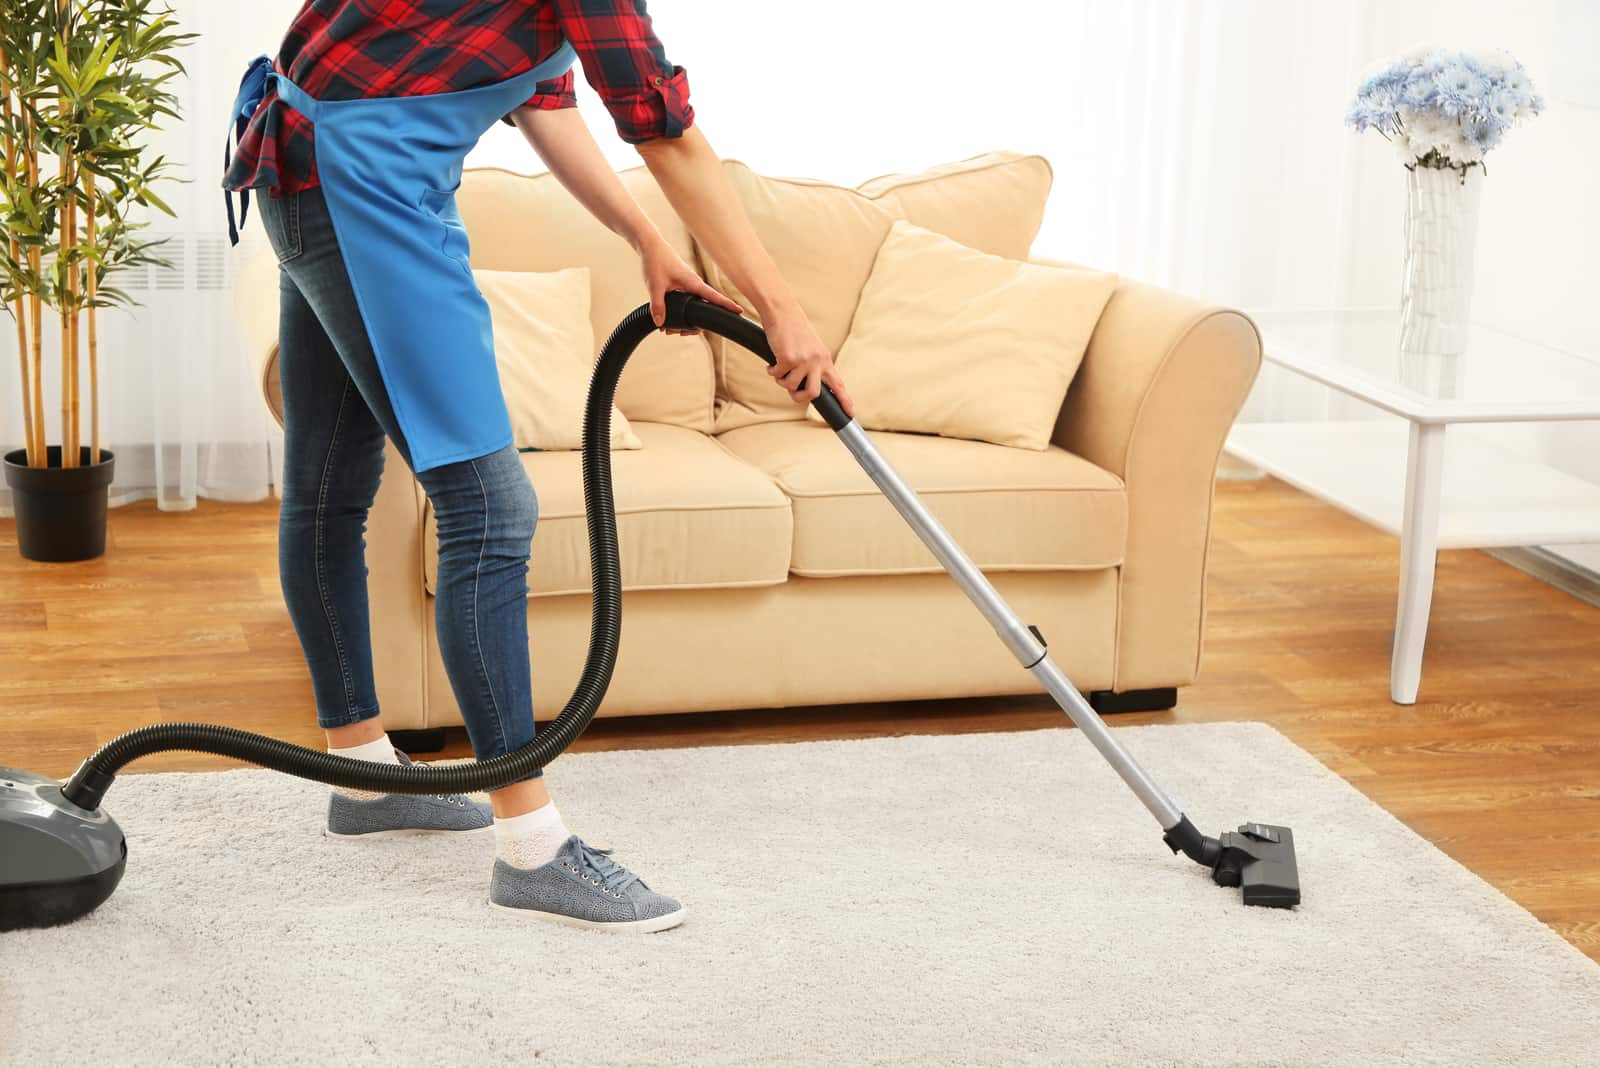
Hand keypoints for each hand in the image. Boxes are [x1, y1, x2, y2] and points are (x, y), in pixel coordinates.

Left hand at [639, 234, 742, 334]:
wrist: (650, 247)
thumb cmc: (656, 261)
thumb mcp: (655, 286)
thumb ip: (658, 306)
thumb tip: (661, 323)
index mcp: (693, 283)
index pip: (715, 296)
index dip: (728, 305)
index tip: (739, 312)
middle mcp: (694, 284)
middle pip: (704, 308)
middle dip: (695, 324)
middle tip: (682, 334)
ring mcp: (688, 285)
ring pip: (693, 307)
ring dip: (684, 320)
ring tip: (669, 329)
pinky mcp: (681, 285)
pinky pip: (686, 302)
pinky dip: (679, 312)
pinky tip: (666, 319)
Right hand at [763, 303, 855, 417]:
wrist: (783, 312)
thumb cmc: (794, 330)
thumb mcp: (811, 348)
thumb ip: (812, 366)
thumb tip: (802, 388)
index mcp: (825, 359)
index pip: (838, 384)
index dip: (845, 400)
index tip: (851, 414)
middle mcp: (817, 361)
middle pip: (813, 393)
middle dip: (799, 397)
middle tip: (792, 392)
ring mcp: (803, 360)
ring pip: (790, 386)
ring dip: (781, 380)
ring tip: (779, 368)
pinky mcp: (788, 358)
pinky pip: (777, 375)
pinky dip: (772, 370)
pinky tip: (772, 362)